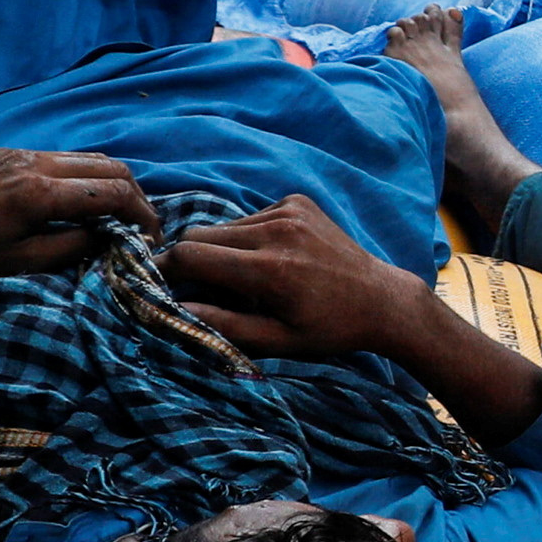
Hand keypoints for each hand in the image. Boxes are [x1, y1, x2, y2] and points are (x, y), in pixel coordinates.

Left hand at [0, 150, 153, 305]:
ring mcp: (18, 153)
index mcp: (40, 191)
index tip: (153, 239)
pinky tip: (78, 202)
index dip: (143, 215)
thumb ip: (74, 246)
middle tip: (142, 227)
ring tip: (116, 215)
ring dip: (109, 183)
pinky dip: (81, 176)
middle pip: (109, 167)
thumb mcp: (24, 263)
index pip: (113, 192)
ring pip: (86, 157)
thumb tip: (111, 238)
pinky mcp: (5, 154)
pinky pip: (59, 157)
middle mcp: (34, 162)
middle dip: (134, 196)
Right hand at [166, 195, 430, 361]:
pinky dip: (249, 237)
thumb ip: (224, 325)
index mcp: (270, 269)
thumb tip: (176, 309)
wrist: (382, 299)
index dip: (166, 270)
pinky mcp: (297, 201)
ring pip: (225, 226)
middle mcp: (277, 231)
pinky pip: (251, 217)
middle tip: (200, 287)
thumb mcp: (277, 341)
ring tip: (248, 278)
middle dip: (190, 260)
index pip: (190, 255)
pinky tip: (274, 258)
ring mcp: (289, 211)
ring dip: (222, 250)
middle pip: (200, 235)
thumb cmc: (328, 329)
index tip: (159, 286)